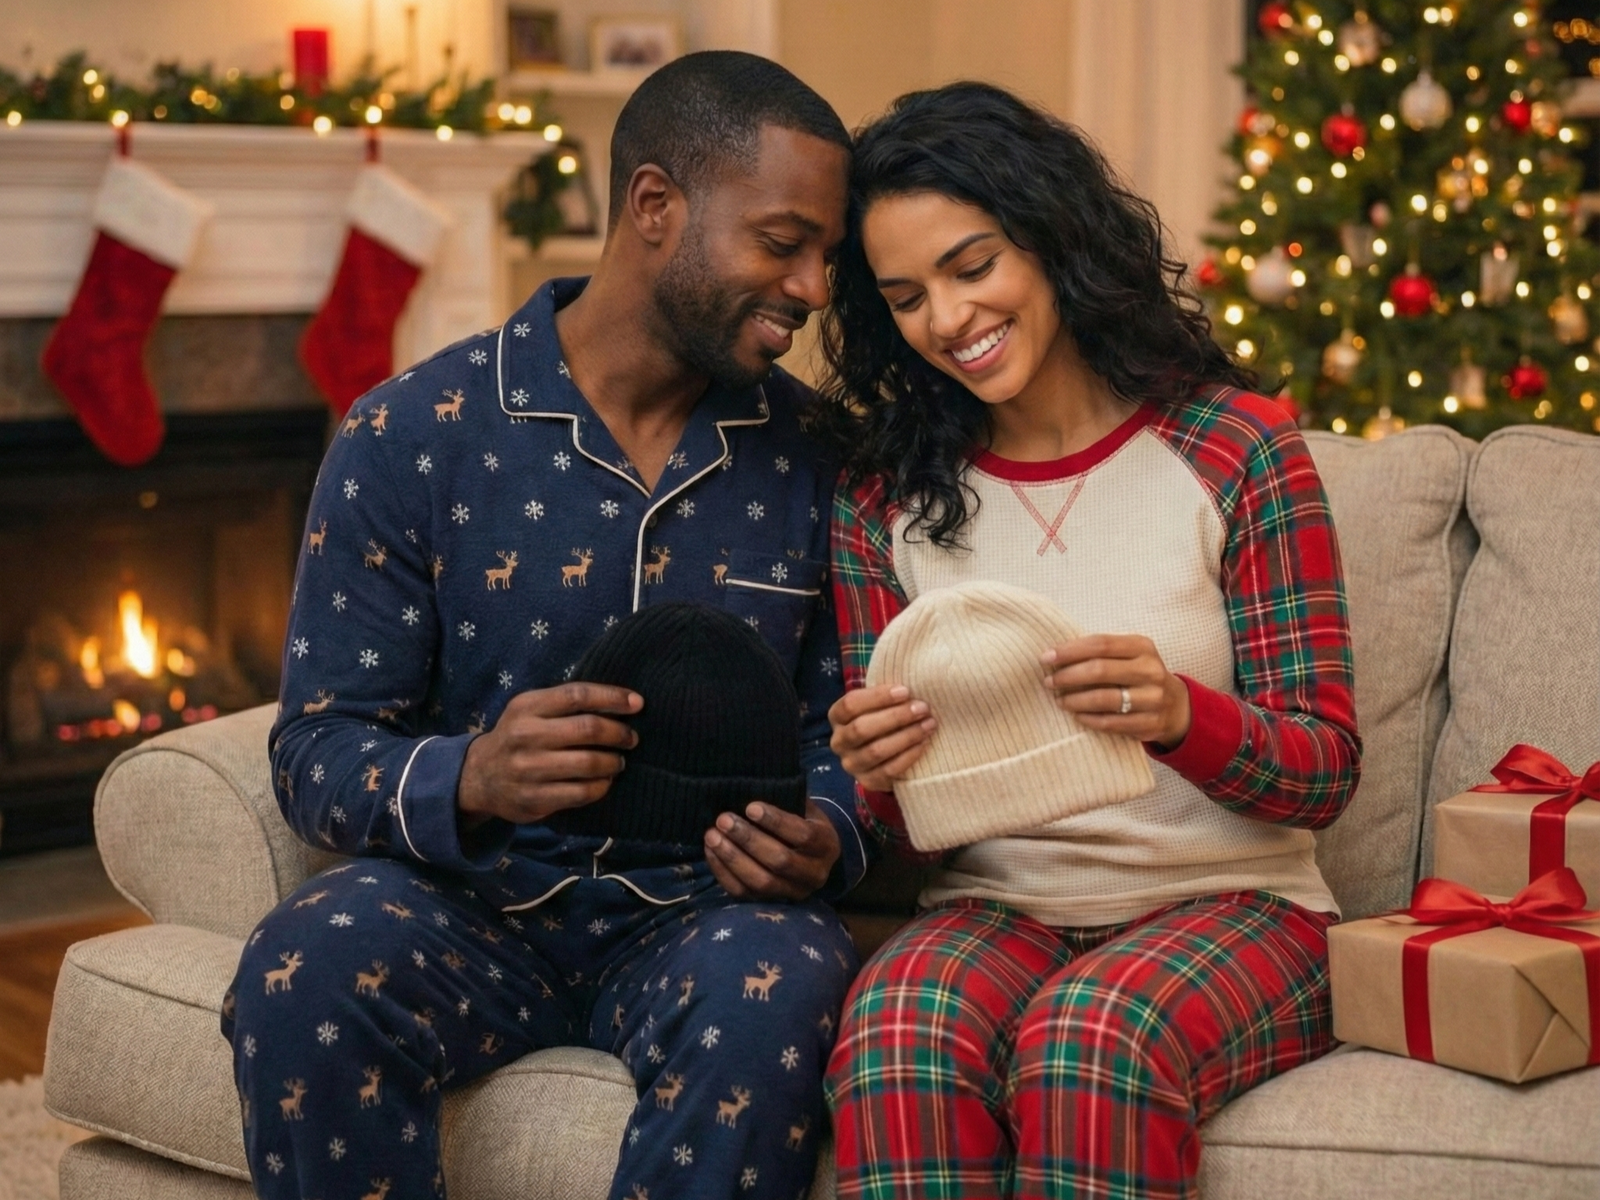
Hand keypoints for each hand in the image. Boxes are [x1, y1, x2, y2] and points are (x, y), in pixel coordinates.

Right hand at [457, 683, 641, 824]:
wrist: (478, 778)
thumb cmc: (518, 737)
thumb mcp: (529, 710)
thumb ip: (564, 703)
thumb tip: (622, 700)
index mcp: (526, 707)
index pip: (577, 695)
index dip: (612, 697)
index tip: (637, 703)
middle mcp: (525, 736)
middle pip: (588, 729)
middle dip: (619, 733)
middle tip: (632, 738)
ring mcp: (528, 770)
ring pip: (588, 763)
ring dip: (614, 761)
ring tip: (620, 760)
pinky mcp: (533, 799)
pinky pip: (581, 793)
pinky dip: (602, 786)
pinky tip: (605, 781)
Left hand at [704, 800, 840, 900]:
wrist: (810, 855)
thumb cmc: (802, 821)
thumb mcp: (803, 807)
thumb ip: (786, 799)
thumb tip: (752, 783)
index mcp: (826, 845)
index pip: (803, 835)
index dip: (776, 822)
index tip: (750, 807)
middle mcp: (815, 874)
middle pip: (780, 861)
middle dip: (748, 839)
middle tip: (723, 819)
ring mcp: (792, 893)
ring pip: (761, 882)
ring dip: (732, 858)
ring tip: (712, 835)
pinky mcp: (769, 903)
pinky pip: (743, 893)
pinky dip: (723, 872)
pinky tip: (711, 850)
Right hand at [827, 684, 935, 791]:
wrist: (885, 754)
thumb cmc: (884, 718)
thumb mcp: (879, 702)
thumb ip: (887, 691)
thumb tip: (911, 670)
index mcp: (837, 717)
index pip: (850, 704)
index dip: (878, 697)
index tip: (906, 691)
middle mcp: (839, 742)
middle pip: (862, 729)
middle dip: (896, 717)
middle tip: (923, 708)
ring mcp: (851, 764)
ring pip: (876, 751)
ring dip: (906, 736)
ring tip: (929, 724)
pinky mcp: (867, 781)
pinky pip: (888, 771)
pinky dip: (909, 756)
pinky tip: (924, 743)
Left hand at [1043, 634, 1190, 748]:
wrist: (1176, 706)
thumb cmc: (1138, 675)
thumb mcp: (1129, 656)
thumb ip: (1100, 652)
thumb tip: (1055, 655)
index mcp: (1142, 647)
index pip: (1100, 644)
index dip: (1070, 650)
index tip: (1046, 657)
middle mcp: (1151, 671)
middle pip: (1100, 670)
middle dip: (1068, 676)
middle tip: (1049, 681)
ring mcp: (1154, 698)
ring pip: (1105, 699)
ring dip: (1075, 700)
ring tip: (1059, 700)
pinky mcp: (1151, 723)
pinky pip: (1112, 723)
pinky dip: (1089, 719)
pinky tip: (1077, 715)